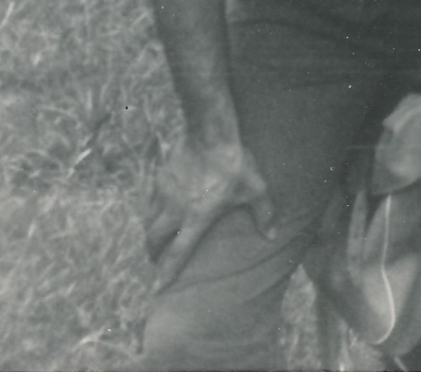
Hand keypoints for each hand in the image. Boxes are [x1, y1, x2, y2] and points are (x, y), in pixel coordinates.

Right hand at [144, 137, 273, 291]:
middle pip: (154, 239)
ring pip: (148, 220)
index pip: (177, 253)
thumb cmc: (236, 163)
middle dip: (153, 253)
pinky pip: (150, 200)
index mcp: (196, 218)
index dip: (167, 272)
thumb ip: (264, 214)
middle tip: (156, 260)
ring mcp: (164, 193)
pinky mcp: (160, 177)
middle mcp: (175, 209)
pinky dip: (151, 210)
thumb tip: (272, 236)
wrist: (211, 133)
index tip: (157, 289)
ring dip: (150, 233)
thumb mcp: (256, 189)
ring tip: (155, 239)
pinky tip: (157, 210)